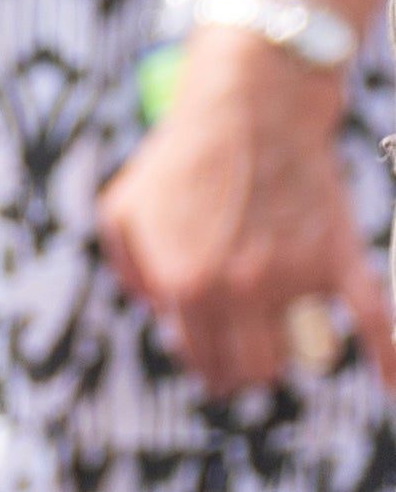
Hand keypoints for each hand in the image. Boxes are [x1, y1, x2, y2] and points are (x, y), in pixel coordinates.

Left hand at [98, 40, 394, 399]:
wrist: (252, 107)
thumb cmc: (182, 157)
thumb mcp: (122, 212)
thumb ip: (131, 270)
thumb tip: (157, 309)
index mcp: (185, 286)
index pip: (203, 360)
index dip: (208, 363)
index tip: (214, 354)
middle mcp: (240, 290)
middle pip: (251, 369)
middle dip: (246, 367)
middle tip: (246, 350)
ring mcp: (293, 276)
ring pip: (297, 354)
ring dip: (289, 352)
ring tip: (279, 334)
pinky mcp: (338, 256)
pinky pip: (375, 318)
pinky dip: (389, 356)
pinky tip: (392, 384)